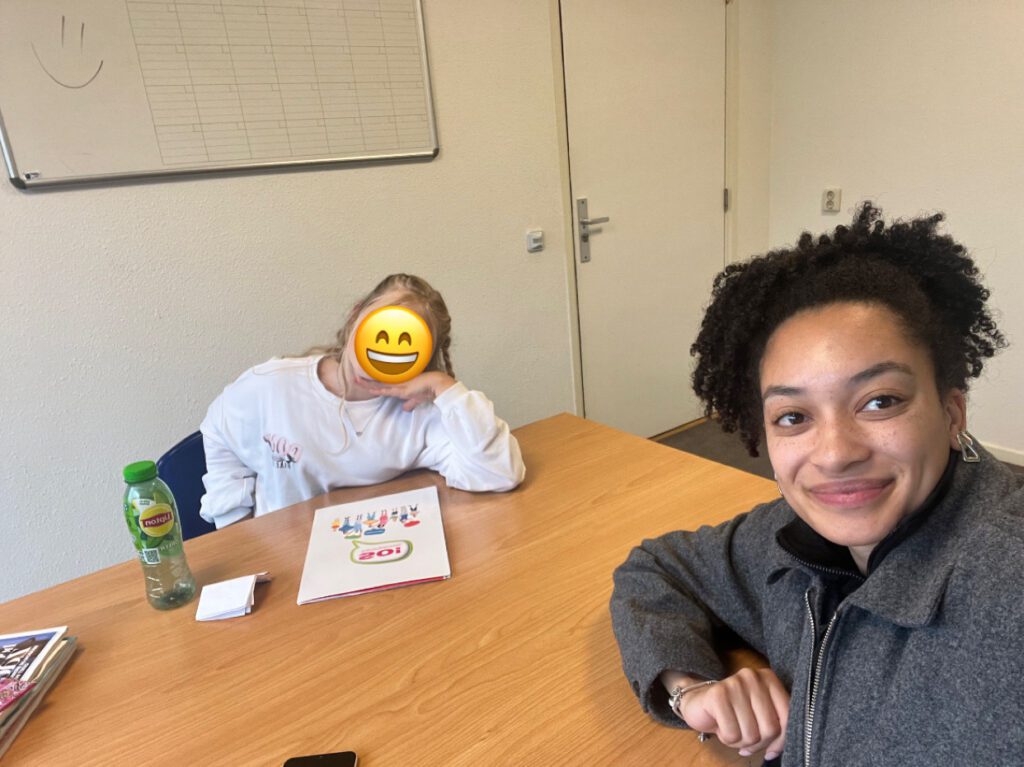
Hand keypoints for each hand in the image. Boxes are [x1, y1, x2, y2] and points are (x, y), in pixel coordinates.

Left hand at [360, 371, 456, 410]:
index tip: (363, 382)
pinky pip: (383, 388)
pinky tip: (366, 385)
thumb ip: (410, 403)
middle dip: (366, 382)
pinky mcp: (400, 388)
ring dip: (366, 384)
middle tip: (354, 378)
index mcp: (399, 386)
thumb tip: (404, 409)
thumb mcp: (417, 399)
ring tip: (356, 379)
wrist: (435, 384)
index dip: (372, 384)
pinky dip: (373, 387)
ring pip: (378, 384)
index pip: (382, 385)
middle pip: (377, 383)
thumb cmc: (428, 390)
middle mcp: (396, 384)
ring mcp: (397, 385)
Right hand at [671, 668, 788, 760]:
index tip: (771, 750)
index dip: (781, 741)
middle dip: (758, 743)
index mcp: (769, 679)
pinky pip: (732, 734)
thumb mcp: (760, 716)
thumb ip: (776, 727)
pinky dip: (726, 738)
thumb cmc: (734, 713)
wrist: (699, 702)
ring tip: (732, 729)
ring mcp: (735, 683)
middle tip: (745, 739)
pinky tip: (720, 727)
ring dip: (740, 742)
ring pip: (751, 734)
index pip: (787, 716)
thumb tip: (775, 751)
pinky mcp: (717, 695)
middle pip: (770, 728)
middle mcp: (753, 677)